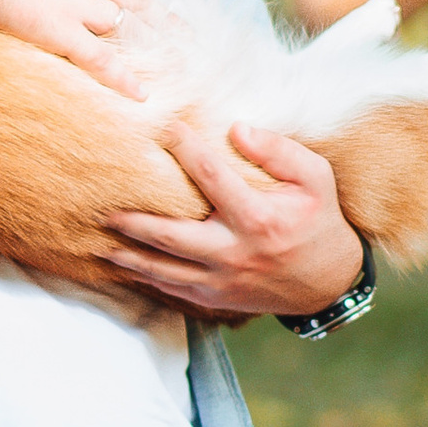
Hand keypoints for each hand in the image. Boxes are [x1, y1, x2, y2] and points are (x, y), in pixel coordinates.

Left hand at [99, 124, 364, 317]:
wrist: (328, 284)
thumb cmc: (318, 221)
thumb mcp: (315, 178)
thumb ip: (279, 151)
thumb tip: (237, 129)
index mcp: (258, 219)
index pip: (211, 177)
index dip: (185, 148)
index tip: (164, 128)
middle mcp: (233, 252)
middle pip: (170, 235)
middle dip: (133, 220)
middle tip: (103, 204)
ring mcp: (221, 280)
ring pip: (162, 269)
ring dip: (128, 255)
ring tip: (99, 239)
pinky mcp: (213, 298)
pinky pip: (170, 289)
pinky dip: (143, 278)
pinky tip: (122, 264)